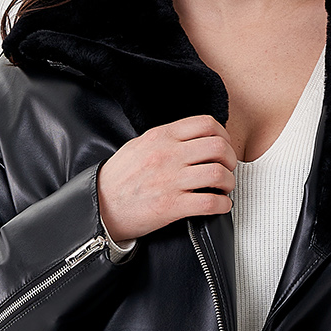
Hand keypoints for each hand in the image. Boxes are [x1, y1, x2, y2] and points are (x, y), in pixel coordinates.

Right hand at [96, 114, 236, 241]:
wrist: (100, 205)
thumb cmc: (120, 177)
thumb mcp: (140, 145)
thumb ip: (167, 138)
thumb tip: (195, 137)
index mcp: (162, 136)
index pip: (206, 124)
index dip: (223, 135)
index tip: (224, 147)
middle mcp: (168, 155)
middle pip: (218, 147)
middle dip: (230, 160)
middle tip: (227, 169)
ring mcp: (171, 180)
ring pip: (219, 175)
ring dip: (228, 183)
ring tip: (224, 188)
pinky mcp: (172, 206)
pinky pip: (210, 203)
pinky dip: (222, 205)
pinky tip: (220, 205)